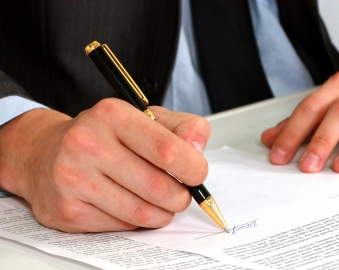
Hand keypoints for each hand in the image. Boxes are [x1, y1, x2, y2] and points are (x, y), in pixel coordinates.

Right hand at [0, 98, 210, 231]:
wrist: (44, 153)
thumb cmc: (103, 136)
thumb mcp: (144, 118)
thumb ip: (181, 128)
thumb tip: (198, 148)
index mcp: (112, 115)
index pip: (168, 150)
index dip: (193, 168)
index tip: (197, 173)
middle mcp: (87, 144)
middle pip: (159, 187)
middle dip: (181, 196)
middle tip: (181, 192)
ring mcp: (74, 179)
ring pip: (142, 213)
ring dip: (163, 212)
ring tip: (161, 201)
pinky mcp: (68, 210)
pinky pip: (122, 226)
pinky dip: (138, 220)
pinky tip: (131, 204)